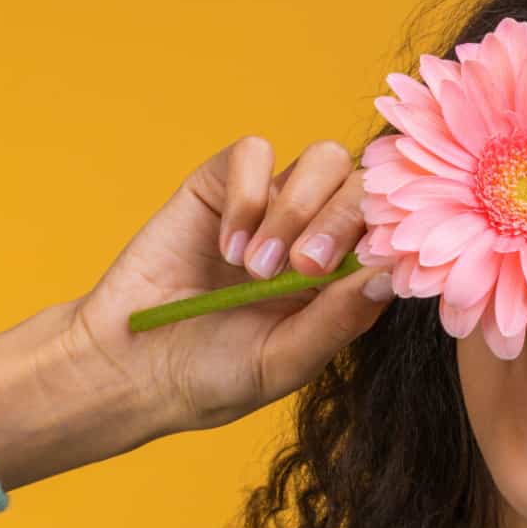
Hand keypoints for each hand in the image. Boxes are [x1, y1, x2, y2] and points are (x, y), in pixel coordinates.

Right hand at [62, 135, 393, 437]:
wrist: (131, 366)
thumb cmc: (216, 375)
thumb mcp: (287, 361)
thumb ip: (340, 319)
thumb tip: (391, 275)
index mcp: (348, 276)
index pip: (396, 231)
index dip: (391, 237)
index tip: (365, 266)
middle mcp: (321, 232)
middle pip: (365, 187)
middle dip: (341, 223)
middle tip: (303, 270)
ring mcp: (275, 204)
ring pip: (324, 160)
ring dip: (296, 209)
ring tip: (257, 268)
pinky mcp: (222, 183)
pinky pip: (254, 152)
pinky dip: (247, 195)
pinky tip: (227, 246)